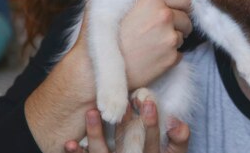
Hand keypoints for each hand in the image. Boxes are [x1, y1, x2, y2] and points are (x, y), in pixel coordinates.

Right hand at [25, 0, 191, 152]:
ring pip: (183, 35)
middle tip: (161, 29)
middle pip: (187, 16)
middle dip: (178, 21)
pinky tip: (151, 57)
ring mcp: (169, 38)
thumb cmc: (96, 34)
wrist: (92, 71)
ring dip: (172, 39)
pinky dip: (169, 56)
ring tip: (151, 43)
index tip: (168, 10)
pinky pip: (179, 54)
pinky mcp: (171, 58)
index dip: (176, 4)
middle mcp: (164, 15)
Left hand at [64, 98, 189, 152]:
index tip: (148, 102)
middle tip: (119, 104)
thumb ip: (179, 137)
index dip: (152, 123)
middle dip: (123, 125)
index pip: (153, 141)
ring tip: (92, 112)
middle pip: (128, 147)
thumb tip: (176, 122)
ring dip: (95, 134)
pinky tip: (69, 143)